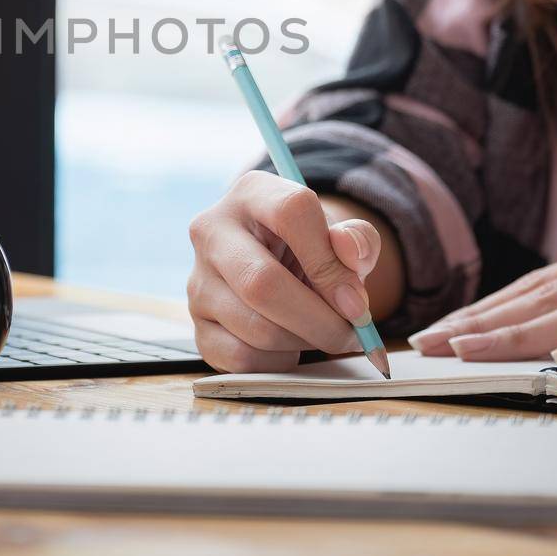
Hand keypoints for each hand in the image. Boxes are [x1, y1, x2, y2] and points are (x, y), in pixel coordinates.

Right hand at [187, 171, 381, 372]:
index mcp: (251, 193)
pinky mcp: (198, 325)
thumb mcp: (341, 236)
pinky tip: (290, 345)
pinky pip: (242, 357)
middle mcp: (212, 231)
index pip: (290, 213)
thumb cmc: (311, 250)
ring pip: (256, 328)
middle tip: (350, 334)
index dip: (329, 262)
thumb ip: (358, 239)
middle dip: (319, 319)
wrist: (278, 268)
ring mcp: (198, 280)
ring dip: (304, 342)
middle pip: (262, 283)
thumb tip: (350, 252)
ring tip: (322, 332)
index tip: (355, 301)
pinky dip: (279, 361)